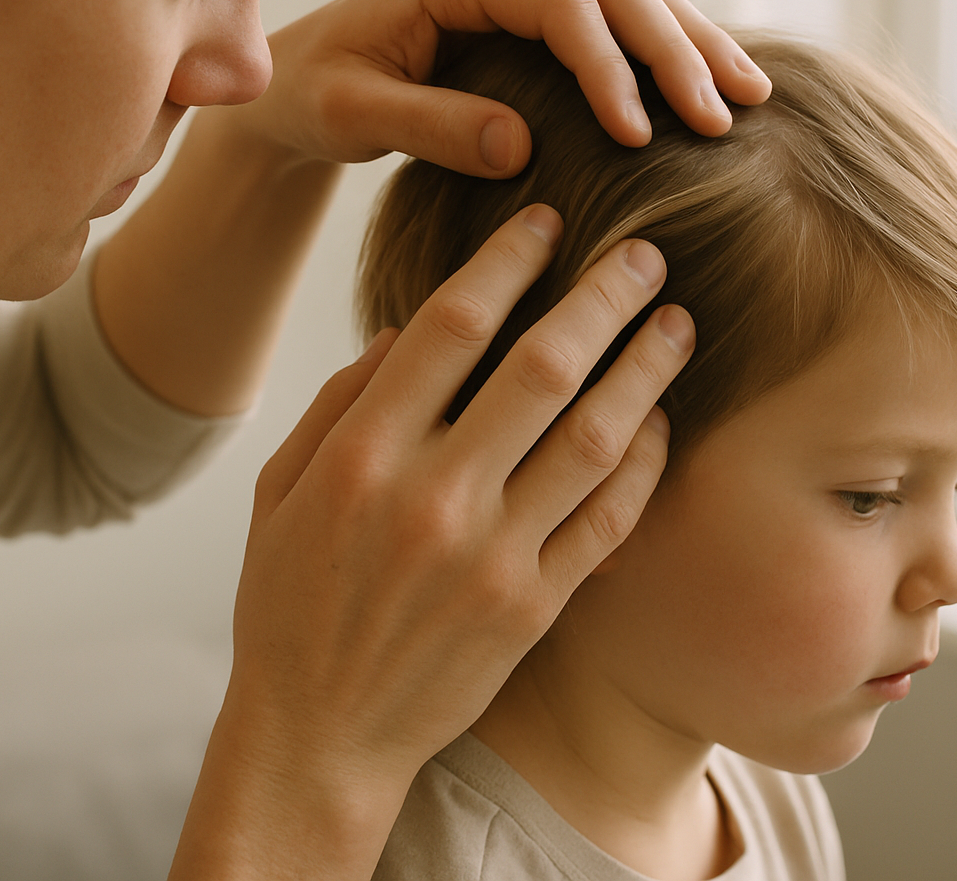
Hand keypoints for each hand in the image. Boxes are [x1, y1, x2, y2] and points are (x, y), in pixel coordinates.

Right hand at [175, 206, 694, 878]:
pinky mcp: (532, 608)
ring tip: (677, 323)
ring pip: (594, 437)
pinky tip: (660, 421)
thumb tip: (408, 329)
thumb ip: (341, 403)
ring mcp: (491, 556)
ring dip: (646, 370)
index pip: (452, 324)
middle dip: (605, 296)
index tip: (546, 221)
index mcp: (362, 454)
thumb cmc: (290, 605)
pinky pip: (609, 519)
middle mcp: (432, 496)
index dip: (509, 260)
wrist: (319, 736)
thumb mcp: (280, 491)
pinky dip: (644, 463)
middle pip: (542, 366)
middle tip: (645, 253)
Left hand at [232, 0, 771, 177]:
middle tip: (726, 119)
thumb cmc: (317, 95)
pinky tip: (712, 85)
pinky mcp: (537, 10)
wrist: (300, 81)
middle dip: (678, 51)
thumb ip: (429, 126)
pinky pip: (619, 19)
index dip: (609, 68)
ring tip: (749, 98)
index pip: (562, 6)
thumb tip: (522, 147)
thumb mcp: (354, 116)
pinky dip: (670, 49)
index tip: (638, 139)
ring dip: (693, 43)